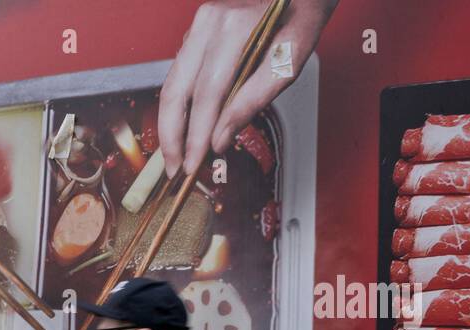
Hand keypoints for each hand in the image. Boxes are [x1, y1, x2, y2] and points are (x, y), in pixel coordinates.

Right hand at [158, 0, 336, 177]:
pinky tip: (183, 128)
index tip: (192, 164)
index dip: (196, 135)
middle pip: (176, 92)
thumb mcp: (288, 63)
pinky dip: (178, 106)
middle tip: (174, 169)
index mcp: (233, 30)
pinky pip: (179, 75)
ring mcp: (197, 27)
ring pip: (171, 85)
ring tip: (175, 155)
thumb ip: (253, 101)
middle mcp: (208, 25)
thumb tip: (221, 139)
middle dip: (172, 137)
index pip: (206, 95)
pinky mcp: (194, 33)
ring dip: (170, 125)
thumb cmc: (299, 19)